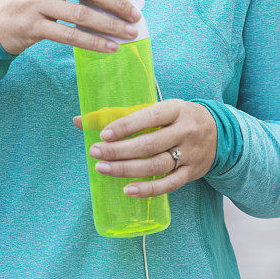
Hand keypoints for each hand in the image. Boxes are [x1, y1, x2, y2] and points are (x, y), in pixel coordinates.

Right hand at [0, 0, 141, 55]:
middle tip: (134, 13)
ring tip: (128, 33)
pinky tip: (109, 47)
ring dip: (109, 25)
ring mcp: (34, 5)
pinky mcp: (34, 28)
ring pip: (80, 15)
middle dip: (114, 2)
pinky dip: (93, 42)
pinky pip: (70, 35)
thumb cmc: (21, 3)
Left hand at [73, 99, 216, 196]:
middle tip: (96, 153)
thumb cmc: (177, 117)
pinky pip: (169, 184)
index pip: (149, 117)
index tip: (104, 134)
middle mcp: (185, 131)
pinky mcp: (192, 173)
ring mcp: (190, 154)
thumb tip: (81, 120)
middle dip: (120, 150)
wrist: (218, 131)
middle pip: (150, 144)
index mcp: (175, 109)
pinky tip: (128, 190)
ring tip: (103, 169)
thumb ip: (123, 114)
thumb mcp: (158, 109)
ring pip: (157, 165)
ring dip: (128, 169)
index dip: (126, 126)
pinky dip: (148, 189)